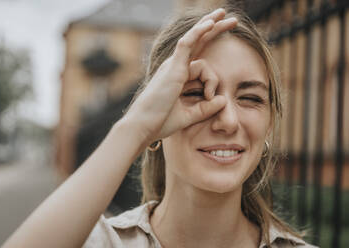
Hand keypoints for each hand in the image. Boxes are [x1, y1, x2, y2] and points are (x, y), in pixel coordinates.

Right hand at [124, 9, 237, 142]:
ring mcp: (173, 65)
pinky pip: (186, 43)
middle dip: (215, 29)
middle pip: (198, 42)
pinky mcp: (173, 67)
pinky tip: (211, 23)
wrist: (143, 126)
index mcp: (178, 77)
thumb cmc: (161, 122)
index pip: (200, 62)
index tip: (213, 94)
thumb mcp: (189, 115)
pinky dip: (198, 32)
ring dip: (212, 26)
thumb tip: (224, 100)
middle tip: (232, 20)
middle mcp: (175, 67)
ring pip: (196, 42)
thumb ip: (206, 108)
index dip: (212, 68)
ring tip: (229, 18)